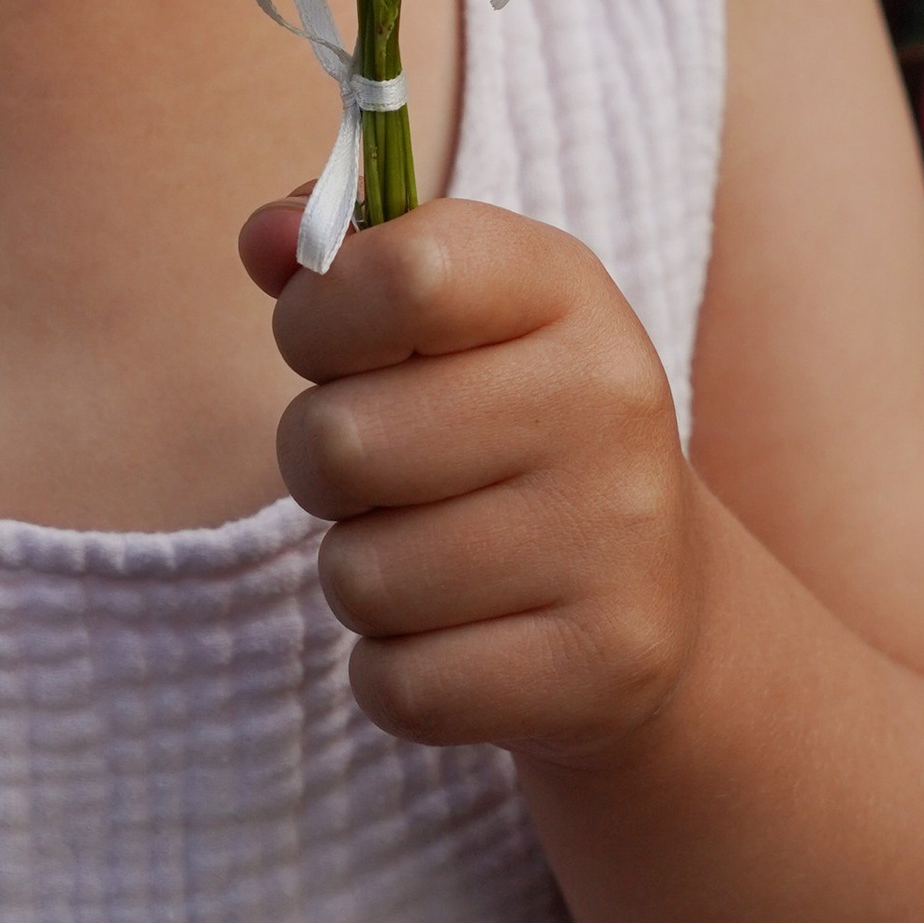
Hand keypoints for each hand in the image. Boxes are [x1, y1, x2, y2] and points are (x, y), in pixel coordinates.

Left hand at [239, 195, 704, 766]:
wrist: (658, 590)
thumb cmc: (505, 423)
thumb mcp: (451, 316)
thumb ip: (345, 260)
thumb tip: (265, 237)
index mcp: (564, 288)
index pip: (398, 274)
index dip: (318, 318)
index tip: (339, 347)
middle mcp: (608, 400)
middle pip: (340, 441)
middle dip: (323, 468)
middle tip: (387, 474)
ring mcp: (618, 538)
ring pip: (359, 578)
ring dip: (363, 576)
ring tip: (434, 554)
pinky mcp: (606, 663)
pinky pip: (400, 686)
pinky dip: (396, 672)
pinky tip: (462, 635)